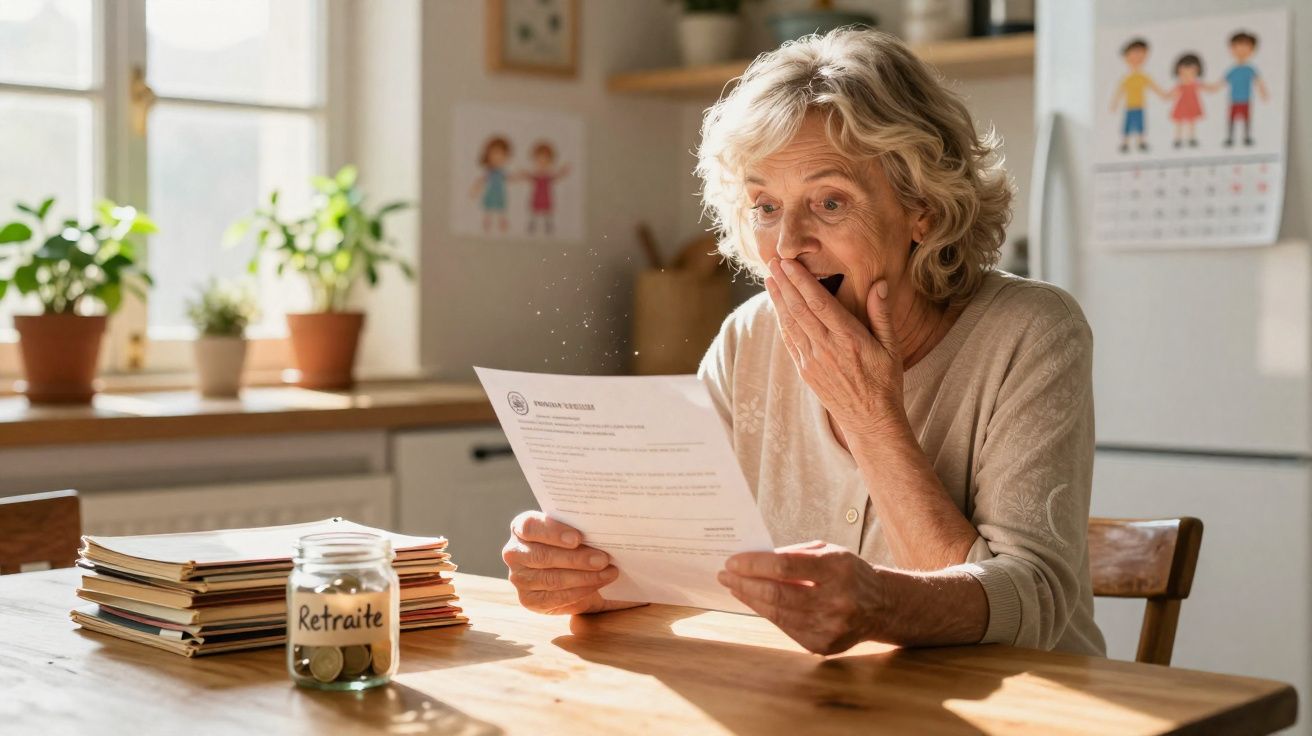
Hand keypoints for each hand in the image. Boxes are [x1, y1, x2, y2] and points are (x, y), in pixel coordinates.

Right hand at [502, 511, 637, 614]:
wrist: (574, 574)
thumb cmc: (575, 545)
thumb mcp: (578, 532)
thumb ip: (584, 526)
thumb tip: (611, 521)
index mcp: (522, 527)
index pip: (530, 526)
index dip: (553, 531)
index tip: (578, 538)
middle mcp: (514, 552)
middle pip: (542, 555)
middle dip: (576, 558)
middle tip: (603, 558)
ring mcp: (518, 578)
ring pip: (550, 578)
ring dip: (583, 577)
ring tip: (608, 573)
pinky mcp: (528, 600)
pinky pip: (554, 598)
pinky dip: (579, 592)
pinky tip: (597, 586)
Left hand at [718, 541, 887, 654]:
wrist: (880, 606)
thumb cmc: (847, 572)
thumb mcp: (828, 551)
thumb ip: (793, 554)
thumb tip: (753, 559)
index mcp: (837, 569)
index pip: (785, 566)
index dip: (754, 564)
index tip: (732, 561)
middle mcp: (836, 600)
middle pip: (777, 593)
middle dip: (745, 583)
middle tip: (725, 575)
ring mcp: (830, 627)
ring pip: (778, 613)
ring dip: (750, 599)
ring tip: (735, 587)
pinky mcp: (823, 645)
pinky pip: (785, 628)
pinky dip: (766, 613)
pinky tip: (754, 602)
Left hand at [764, 257, 904, 439]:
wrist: (870, 420)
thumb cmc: (885, 381)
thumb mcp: (891, 347)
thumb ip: (882, 314)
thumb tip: (879, 283)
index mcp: (849, 338)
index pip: (819, 303)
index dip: (801, 281)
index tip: (789, 263)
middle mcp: (827, 348)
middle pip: (799, 309)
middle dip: (784, 283)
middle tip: (772, 261)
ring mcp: (813, 360)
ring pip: (790, 323)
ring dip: (778, 299)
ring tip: (769, 278)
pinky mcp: (805, 371)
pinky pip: (790, 341)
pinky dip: (781, 321)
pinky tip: (777, 307)